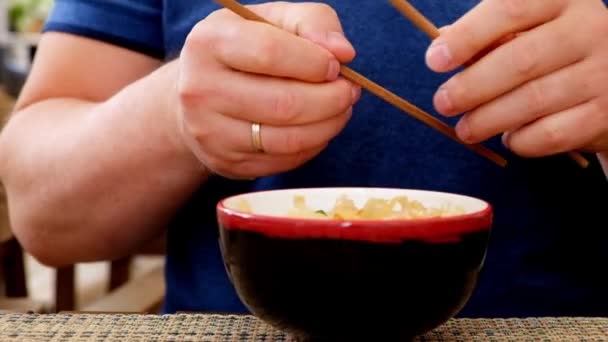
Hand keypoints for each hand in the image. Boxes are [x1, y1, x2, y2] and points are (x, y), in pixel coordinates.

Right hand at [176, 2, 358, 178]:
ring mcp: (210, 133)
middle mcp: (200, 90)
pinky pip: (285, 161)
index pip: (270, 53)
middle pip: (284, 104)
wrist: (199, 95)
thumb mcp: (272, 20)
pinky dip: (313, 145)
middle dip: (332, 99)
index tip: (336, 65)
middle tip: (349, 91)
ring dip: (329, 125)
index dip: (315, 62)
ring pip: (288, 140)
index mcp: (209, 43)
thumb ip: (312, 22)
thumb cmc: (244, 51)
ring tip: (341, 109)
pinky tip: (319, 128)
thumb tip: (343, 52)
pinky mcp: (226, 163)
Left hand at [426, 0, 607, 157]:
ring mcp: (602, 73)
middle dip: (471, 87)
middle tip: (443, 102)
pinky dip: (521, 141)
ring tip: (465, 129)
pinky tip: (509, 138)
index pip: (510, 9)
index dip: (468, 36)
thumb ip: (489, 37)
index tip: (434, 60)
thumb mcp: (528, 30)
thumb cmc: (554, 49)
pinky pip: (552, 133)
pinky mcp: (604, 114)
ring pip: (533, 100)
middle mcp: (589, 30)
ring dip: (488, 119)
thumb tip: (442, 43)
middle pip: (520, 61)